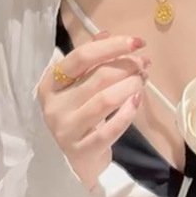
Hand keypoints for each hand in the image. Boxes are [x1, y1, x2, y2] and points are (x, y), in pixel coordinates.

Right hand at [37, 32, 150, 191]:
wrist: (70, 162)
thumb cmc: (77, 116)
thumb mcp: (77, 86)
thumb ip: (89, 60)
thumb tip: (105, 33)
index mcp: (51, 84)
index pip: (82, 57)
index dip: (112, 46)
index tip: (138, 42)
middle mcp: (54, 105)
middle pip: (98, 77)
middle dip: (128, 66)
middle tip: (145, 64)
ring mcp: (66, 129)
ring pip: (105, 100)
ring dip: (131, 86)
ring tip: (143, 81)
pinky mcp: (81, 150)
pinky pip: (111, 128)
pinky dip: (128, 112)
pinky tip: (138, 100)